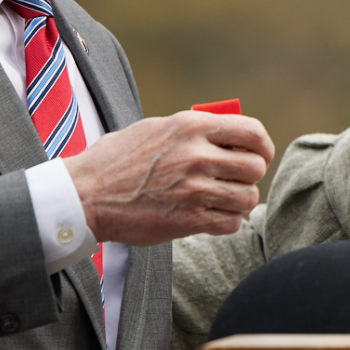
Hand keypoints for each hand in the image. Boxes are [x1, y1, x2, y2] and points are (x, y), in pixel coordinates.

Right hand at [63, 110, 275, 244]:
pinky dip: (228, 221)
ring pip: (247, 197)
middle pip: (255, 167)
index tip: (259, 155)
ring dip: (240, 201)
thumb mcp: (156, 129)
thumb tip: (228, 133)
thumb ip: (193, 130)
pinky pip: (231, 222)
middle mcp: (196, 155)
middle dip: (251, 175)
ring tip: (224, 200)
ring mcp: (193, 189)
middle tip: (238, 180)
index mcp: (190, 126)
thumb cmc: (118, 160)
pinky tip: (213, 216)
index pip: (252, 132)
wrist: (87, 195)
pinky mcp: (187, 220)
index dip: (262, 146)